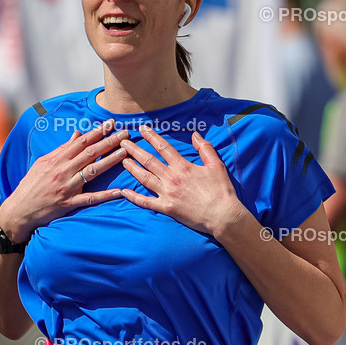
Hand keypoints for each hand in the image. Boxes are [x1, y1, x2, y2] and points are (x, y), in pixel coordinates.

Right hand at [0, 119, 128, 242]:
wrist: (20, 209)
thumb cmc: (31, 185)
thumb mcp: (43, 163)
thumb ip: (61, 149)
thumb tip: (77, 135)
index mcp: (57, 159)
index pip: (81, 142)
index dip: (97, 132)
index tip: (111, 123)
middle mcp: (63, 171)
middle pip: (90, 153)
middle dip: (109, 142)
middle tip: (125, 133)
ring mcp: (67, 187)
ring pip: (93, 171)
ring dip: (110, 160)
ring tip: (125, 152)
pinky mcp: (69, 203)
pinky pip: (90, 199)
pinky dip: (105, 195)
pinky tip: (119, 191)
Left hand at [119, 124, 246, 236]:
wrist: (222, 215)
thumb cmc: (221, 190)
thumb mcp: (216, 165)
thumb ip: (205, 148)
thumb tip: (195, 135)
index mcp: (183, 166)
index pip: (163, 147)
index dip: (151, 137)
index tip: (142, 129)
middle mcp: (172, 178)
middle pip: (149, 161)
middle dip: (134, 150)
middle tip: (123, 142)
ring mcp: (167, 194)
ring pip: (144, 178)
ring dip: (132, 168)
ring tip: (122, 160)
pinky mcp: (166, 208)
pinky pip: (146, 202)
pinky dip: (134, 197)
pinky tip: (124, 192)